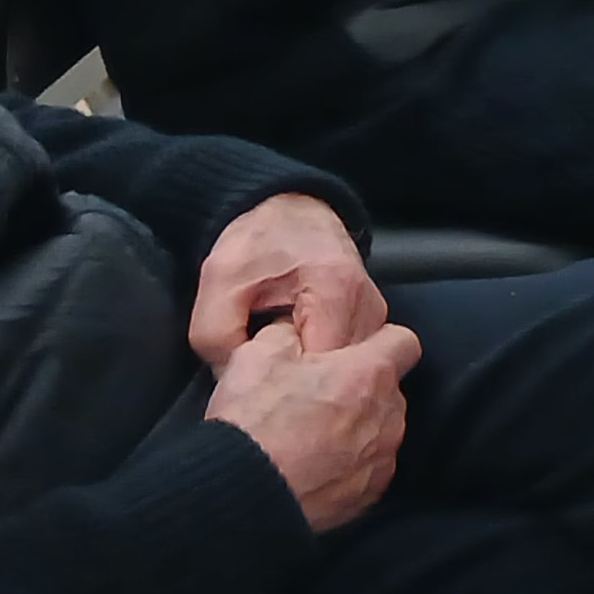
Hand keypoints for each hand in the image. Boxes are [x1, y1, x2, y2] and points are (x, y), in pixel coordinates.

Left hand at [188, 193, 386, 370]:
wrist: (288, 210)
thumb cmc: (256, 242)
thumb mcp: (220, 284)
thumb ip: (218, 338)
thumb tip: (233, 384)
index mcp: (335, 288)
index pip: (327, 367)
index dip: (291, 383)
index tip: (263, 384)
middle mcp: (368, 301)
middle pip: (345, 371)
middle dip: (305, 383)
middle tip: (267, 377)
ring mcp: (375, 310)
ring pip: (353, 368)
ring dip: (318, 373)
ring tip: (282, 362)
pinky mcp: (371, 316)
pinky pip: (354, 356)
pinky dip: (327, 361)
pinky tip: (299, 353)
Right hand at [206, 315, 418, 533]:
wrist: (243, 494)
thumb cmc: (253, 426)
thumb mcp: (259, 355)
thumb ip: (290, 333)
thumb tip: (294, 332)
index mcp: (368, 373)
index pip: (402, 341)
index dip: (379, 342)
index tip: (356, 350)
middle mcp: (387, 414)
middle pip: (388, 389)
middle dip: (361, 388)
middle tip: (319, 396)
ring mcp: (382, 457)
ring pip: (380, 430)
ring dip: (357, 428)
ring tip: (311, 436)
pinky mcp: (369, 493)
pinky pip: (368, 469)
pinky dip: (349, 466)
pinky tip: (315, 466)